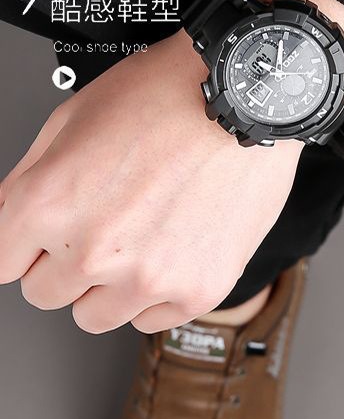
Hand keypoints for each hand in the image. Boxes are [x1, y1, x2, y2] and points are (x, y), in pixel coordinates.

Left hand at [0, 30, 301, 333]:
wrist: (244, 102)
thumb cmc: (166, 97)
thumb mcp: (70, 120)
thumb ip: (31, 182)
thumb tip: (12, 224)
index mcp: (49, 205)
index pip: (1, 263)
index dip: (21, 246)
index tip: (37, 243)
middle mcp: (94, 251)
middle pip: (44, 295)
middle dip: (62, 265)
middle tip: (98, 230)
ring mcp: (147, 279)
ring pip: (94, 318)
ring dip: (106, 289)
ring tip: (136, 242)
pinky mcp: (195, 293)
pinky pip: (150, 321)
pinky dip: (155, 294)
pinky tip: (170, 250)